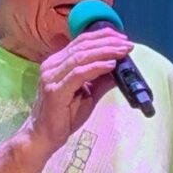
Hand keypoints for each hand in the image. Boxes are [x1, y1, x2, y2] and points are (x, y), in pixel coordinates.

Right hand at [26, 27, 132, 151]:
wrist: (44, 136)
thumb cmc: (64, 116)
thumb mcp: (88, 95)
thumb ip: (101, 80)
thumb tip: (120, 69)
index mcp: (57, 63)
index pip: (81, 42)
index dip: (102, 36)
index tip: (122, 37)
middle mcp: (52, 66)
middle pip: (82, 46)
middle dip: (107, 42)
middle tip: (127, 43)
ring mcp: (51, 77)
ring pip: (81, 56)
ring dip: (105, 52)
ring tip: (122, 51)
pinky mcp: (55, 90)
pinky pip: (78, 74)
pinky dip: (96, 67)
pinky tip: (110, 65)